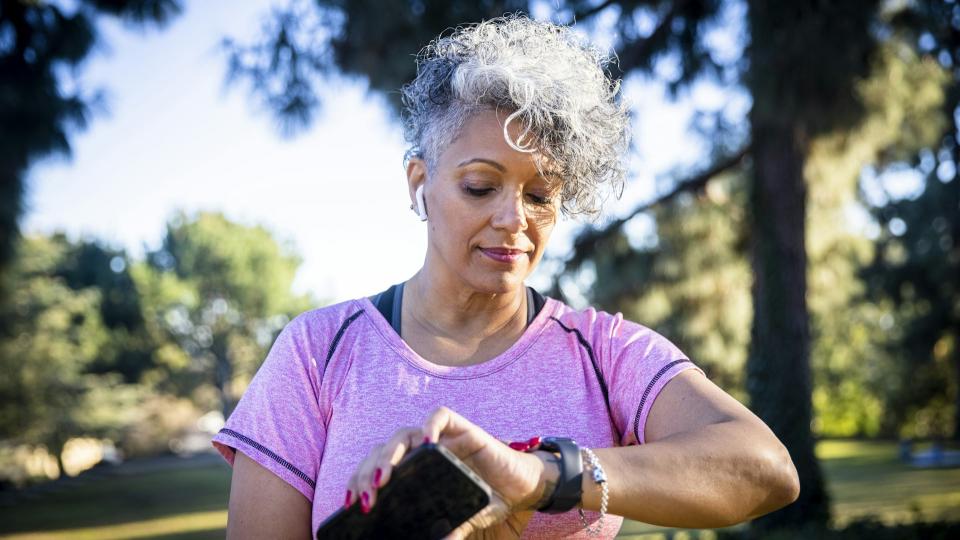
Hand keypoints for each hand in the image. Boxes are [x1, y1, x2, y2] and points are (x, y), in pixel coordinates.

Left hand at [344, 406, 554, 538]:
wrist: (521, 488)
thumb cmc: (485, 501)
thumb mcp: (458, 520)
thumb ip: (444, 531)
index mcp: (412, 471)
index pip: (375, 469)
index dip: (359, 482)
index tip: (349, 505)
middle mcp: (421, 451)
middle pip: (382, 452)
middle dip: (367, 474)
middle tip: (365, 501)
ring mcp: (439, 438)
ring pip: (402, 434)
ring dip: (389, 455)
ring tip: (384, 479)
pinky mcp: (461, 427)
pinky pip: (439, 416)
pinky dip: (429, 427)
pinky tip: (426, 445)